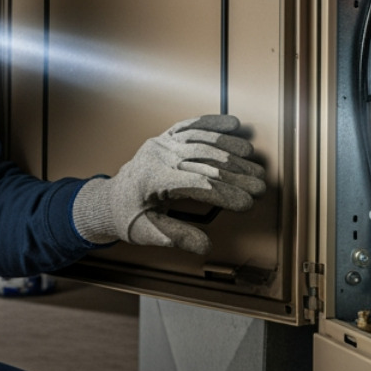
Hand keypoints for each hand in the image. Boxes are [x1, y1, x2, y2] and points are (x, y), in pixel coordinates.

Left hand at [71, 115, 265, 253]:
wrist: (109, 199)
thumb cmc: (128, 216)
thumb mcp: (147, 233)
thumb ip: (176, 237)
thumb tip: (205, 246)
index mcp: (152, 179)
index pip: (196, 185)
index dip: (225, 194)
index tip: (247, 203)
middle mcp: (157, 156)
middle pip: (204, 162)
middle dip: (236, 174)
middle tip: (261, 186)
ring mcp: (161, 143)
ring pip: (201, 142)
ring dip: (231, 150)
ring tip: (255, 160)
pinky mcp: (165, 137)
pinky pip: (191, 126)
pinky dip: (213, 124)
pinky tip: (234, 124)